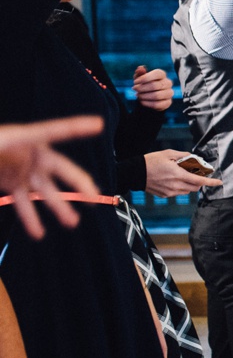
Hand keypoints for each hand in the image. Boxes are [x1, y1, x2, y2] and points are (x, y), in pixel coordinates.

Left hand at [0, 117, 103, 239]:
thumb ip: (4, 161)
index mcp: (22, 138)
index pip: (55, 130)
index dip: (77, 127)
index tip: (99, 124)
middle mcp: (28, 153)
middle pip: (60, 168)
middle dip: (78, 182)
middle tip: (93, 196)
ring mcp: (20, 169)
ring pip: (45, 190)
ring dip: (58, 206)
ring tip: (71, 223)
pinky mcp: (10, 182)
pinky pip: (24, 202)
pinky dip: (31, 218)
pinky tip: (38, 233)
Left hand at [132, 65, 173, 111]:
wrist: (148, 97)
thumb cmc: (144, 85)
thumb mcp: (139, 78)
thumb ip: (140, 73)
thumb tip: (140, 68)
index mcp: (162, 74)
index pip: (157, 74)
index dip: (144, 78)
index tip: (135, 82)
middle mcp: (168, 83)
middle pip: (155, 85)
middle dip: (142, 88)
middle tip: (134, 89)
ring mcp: (169, 93)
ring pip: (157, 95)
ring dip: (144, 96)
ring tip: (138, 95)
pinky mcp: (168, 102)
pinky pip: (157, 104)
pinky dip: (147, 103)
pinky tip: (141, 102)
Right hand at [143, 149, 220, 196]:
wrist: (134, 173)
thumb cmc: (151, 161)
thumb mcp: (168, 153)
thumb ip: (184, 155)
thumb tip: (195, 158)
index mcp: (178, 175)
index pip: (200, 181)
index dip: (211, 182)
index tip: (219, 182)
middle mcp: (176, 186)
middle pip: (196, 187)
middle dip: (199, 181)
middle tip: (196, 172)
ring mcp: (170, 192)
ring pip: (188, 191)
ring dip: (190, 184)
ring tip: (182, 175)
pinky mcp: (165, 195)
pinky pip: (178, 193)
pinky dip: (180, 187)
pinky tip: (173, 179)